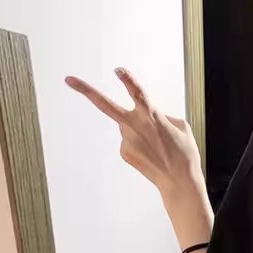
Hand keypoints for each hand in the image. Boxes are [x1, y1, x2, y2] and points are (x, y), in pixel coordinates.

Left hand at [66, 68, 202, 196]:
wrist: (179, 181)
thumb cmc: (184, 153)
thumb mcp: (181, 127)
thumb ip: (162, 115)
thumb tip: (148, 114)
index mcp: (153, 117)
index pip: (137, 93)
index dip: (127, 80)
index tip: (118, 70)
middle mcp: (136, 127)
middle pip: (106, 105)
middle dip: (86, 91)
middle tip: (68, 79)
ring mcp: (127, 141)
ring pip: (128, 126)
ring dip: (140, 131)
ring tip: (158, 147)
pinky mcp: (124, 152)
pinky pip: (129, 141)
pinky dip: (140, 144)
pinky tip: (152, 154)